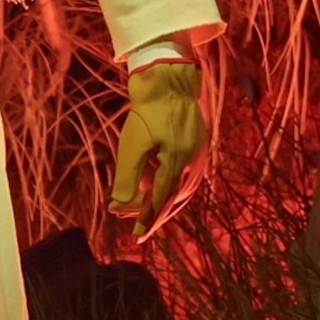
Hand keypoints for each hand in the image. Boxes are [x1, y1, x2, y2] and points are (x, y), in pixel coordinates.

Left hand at [109, 61, 210, 230]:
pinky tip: (164, 191)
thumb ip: (127, 178)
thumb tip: (119, 208)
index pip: (162, 202)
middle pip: (175, 201)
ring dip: (167, 206)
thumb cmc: (148, 112)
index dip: (148, 221)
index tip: (136, 237)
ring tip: (150, 216)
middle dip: (156, 216)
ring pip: (184, 192)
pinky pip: (189, 179)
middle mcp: (194, 163)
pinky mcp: (201, 149)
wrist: (170, 82)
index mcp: (179, 163)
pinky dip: (176, 191)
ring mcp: (201, 156)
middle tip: (140, 231)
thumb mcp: (131, 145)